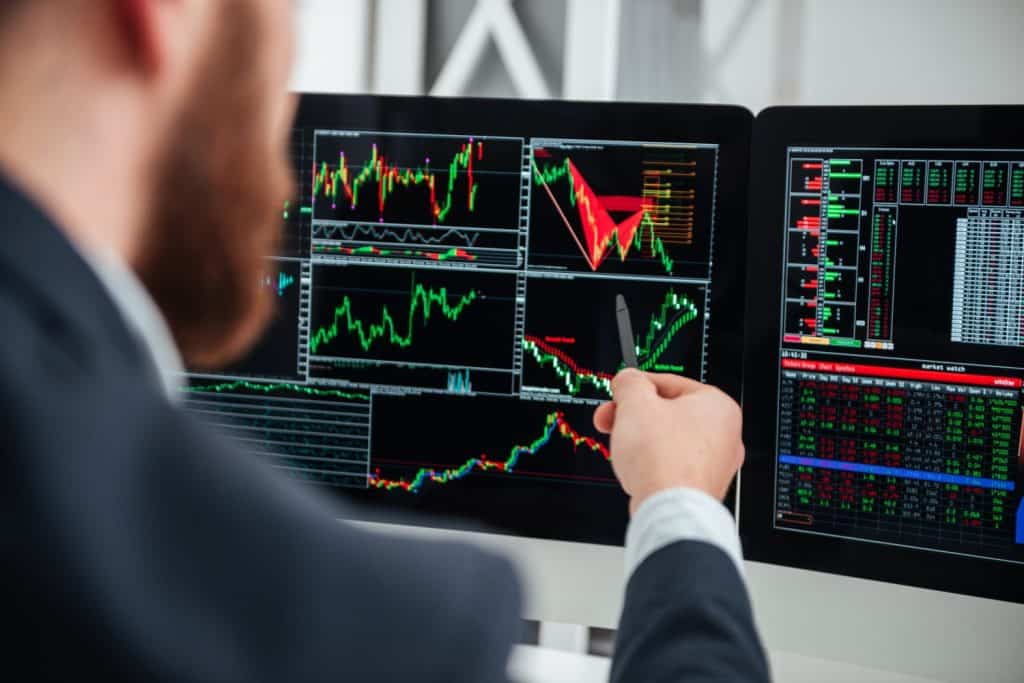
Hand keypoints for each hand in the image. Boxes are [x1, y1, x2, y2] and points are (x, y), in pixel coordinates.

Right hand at [593, 369, 743, 513]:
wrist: (669, 510)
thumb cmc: (662, 458)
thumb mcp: (635, 403)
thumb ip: (630, 383)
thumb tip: (628, 380)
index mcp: (717, 405)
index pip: (669, 383)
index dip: (636, 388)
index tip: (618, 394)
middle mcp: (725, 435)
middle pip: (667, 413)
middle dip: (633, 417)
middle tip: (611, 419)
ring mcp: (715, 465)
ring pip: (668, 441)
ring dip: (640, 441)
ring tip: (623, 448)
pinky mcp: (701, 488)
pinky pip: (671, 466)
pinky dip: (651, 465)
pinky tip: (637, 471)